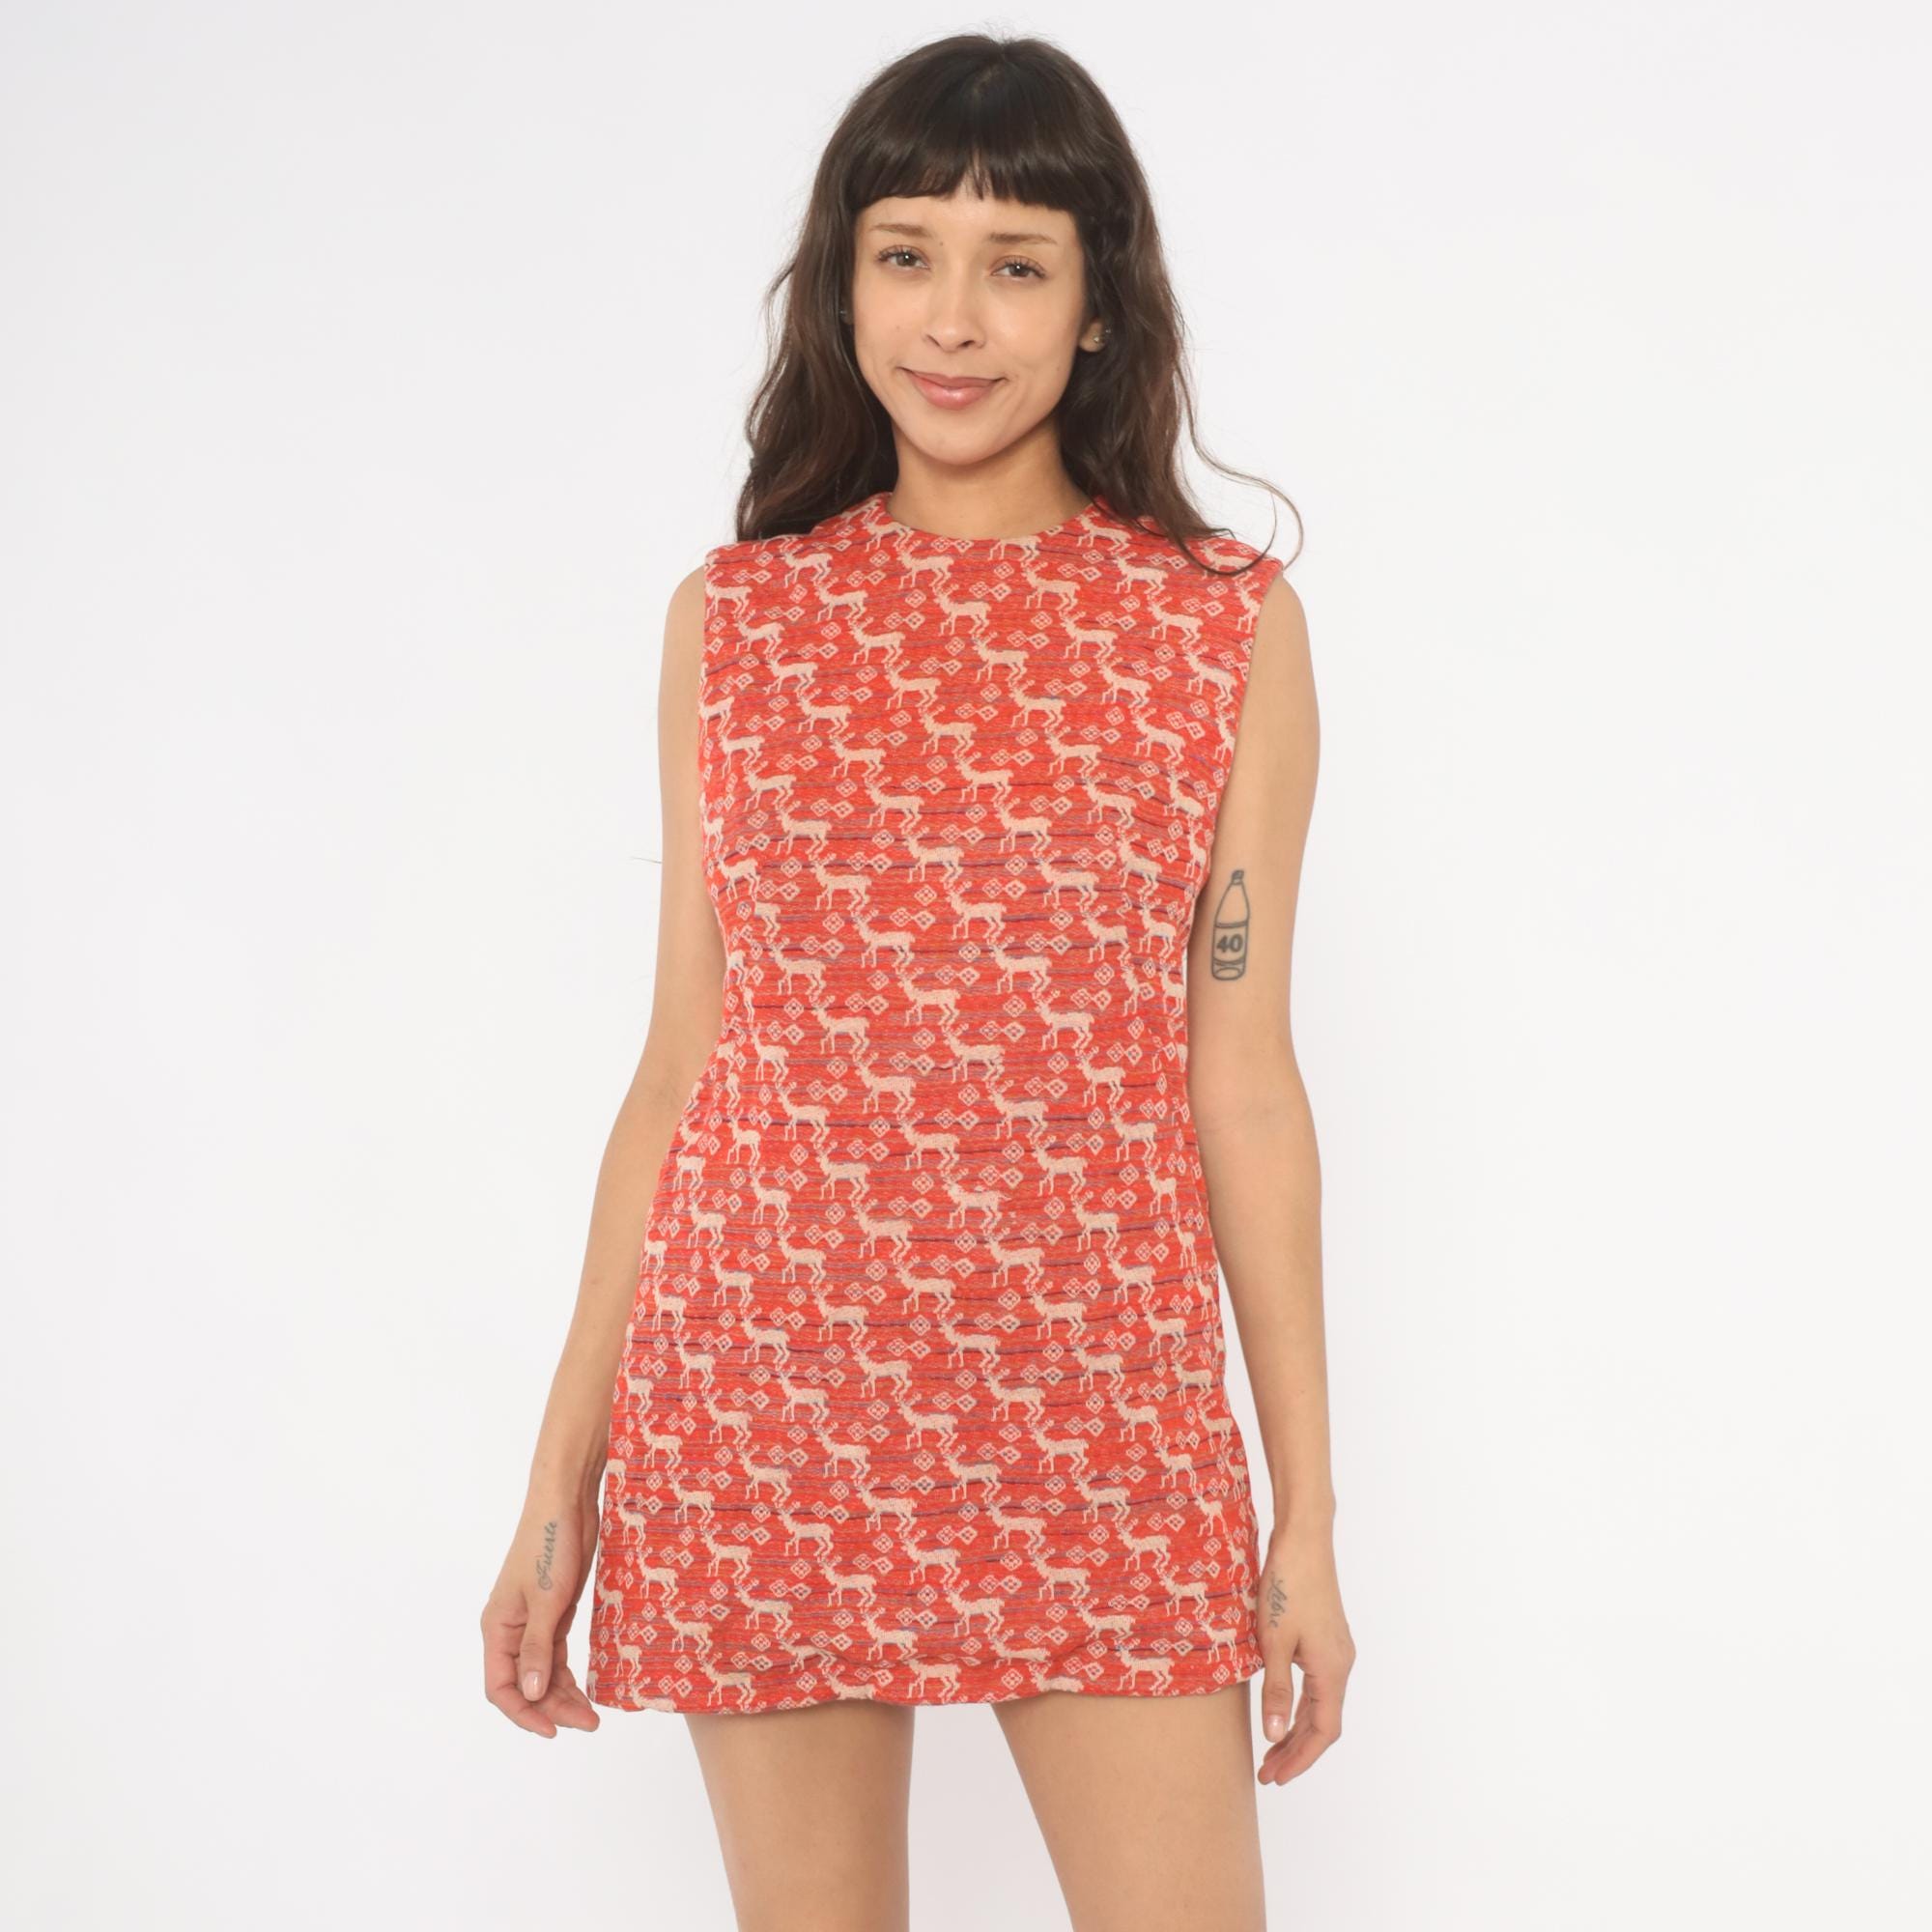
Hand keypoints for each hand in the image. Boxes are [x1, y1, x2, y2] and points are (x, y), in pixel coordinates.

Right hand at [481, 1477, 603, 1736]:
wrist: (566, 1502)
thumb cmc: (550, 1544)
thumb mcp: (547, 1599)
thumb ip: (537, 1649)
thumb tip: (531, 1696)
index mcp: (497, 1628)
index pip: (500, 1687)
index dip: (523, 1713)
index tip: (553, 1730)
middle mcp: (510, 1630)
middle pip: (524, 1684)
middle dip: (551, 1707)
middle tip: (587, 1723)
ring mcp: (532, 1622)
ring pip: (542, 1673)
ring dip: (563, 1695)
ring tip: (591, 1716)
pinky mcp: (554, 1612)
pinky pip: (555, 1655)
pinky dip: (568, 1674)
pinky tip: (586, 1689)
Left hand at [1253, 1518, 1353, 1784]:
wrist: (1304, 1539)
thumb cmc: (1287, 1586)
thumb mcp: (1274, 1641)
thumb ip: (1275, 1690)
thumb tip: (1273, 1736)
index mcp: (1332, 1670)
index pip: (1322, 1732)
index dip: (1300, 1759)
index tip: (1276, 1778)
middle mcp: (1341, 1664)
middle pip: (1322, 1722)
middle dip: (1296, 1750)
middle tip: (1267, 1773)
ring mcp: (1336, 1650)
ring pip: (1319, 1703)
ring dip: (1296, 1728)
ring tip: (1270, 1749)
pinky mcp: (1326, 1636)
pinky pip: (1316, 1683)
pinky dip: (1299, 1703)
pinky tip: (1280, 1708)